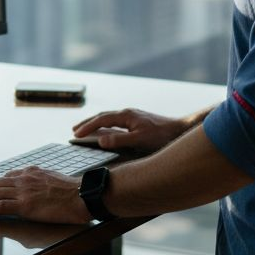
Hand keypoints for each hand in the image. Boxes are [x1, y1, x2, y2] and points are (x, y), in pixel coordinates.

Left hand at [0, 166, 91, 223]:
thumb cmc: (73, 190)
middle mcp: (24, 179)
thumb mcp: (52, 178)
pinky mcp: (25, 205)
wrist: (81, 195)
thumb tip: (32, 187)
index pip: (5, 177)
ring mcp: (23, 191)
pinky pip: (0, 206)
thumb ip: (38, 180)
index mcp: (30, 172)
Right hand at [73, 108, 187, 153]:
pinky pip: (116, 121)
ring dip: (96, 123)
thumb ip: (119, 140)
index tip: (75, 134)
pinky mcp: (138, 121)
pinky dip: (105, 125)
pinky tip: (106, 131)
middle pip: (102, 116)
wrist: (180, 129)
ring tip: (86, 130)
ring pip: (109, 118)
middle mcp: (128, 113)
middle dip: (88, 123)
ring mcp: (133, 116)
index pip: (101, 120)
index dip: (87, 127)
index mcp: (126, 115)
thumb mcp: (139, 140)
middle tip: (74, 130)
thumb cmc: (161, 136)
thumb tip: (100, 141)